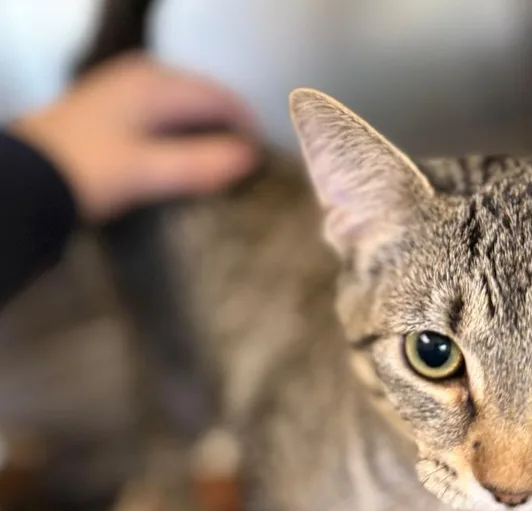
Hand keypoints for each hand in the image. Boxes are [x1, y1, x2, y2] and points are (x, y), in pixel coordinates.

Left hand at [10, 54, 257, 220]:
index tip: (263, 159)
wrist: (29, 176)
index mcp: (156, 85)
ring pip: (184, 100)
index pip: (220, 98)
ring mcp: (125, 86)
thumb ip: (202, 164)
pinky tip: (183, 150)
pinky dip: (183, 126)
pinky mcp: (113, 103)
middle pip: (204, 94)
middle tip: (246, 161)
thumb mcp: (150, 172)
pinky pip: (164, 107)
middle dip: (229, 123)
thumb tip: (250, 158)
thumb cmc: (91, 171)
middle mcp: (143, 75)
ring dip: (206, 124)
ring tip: (221, 158)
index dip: (247, 126)